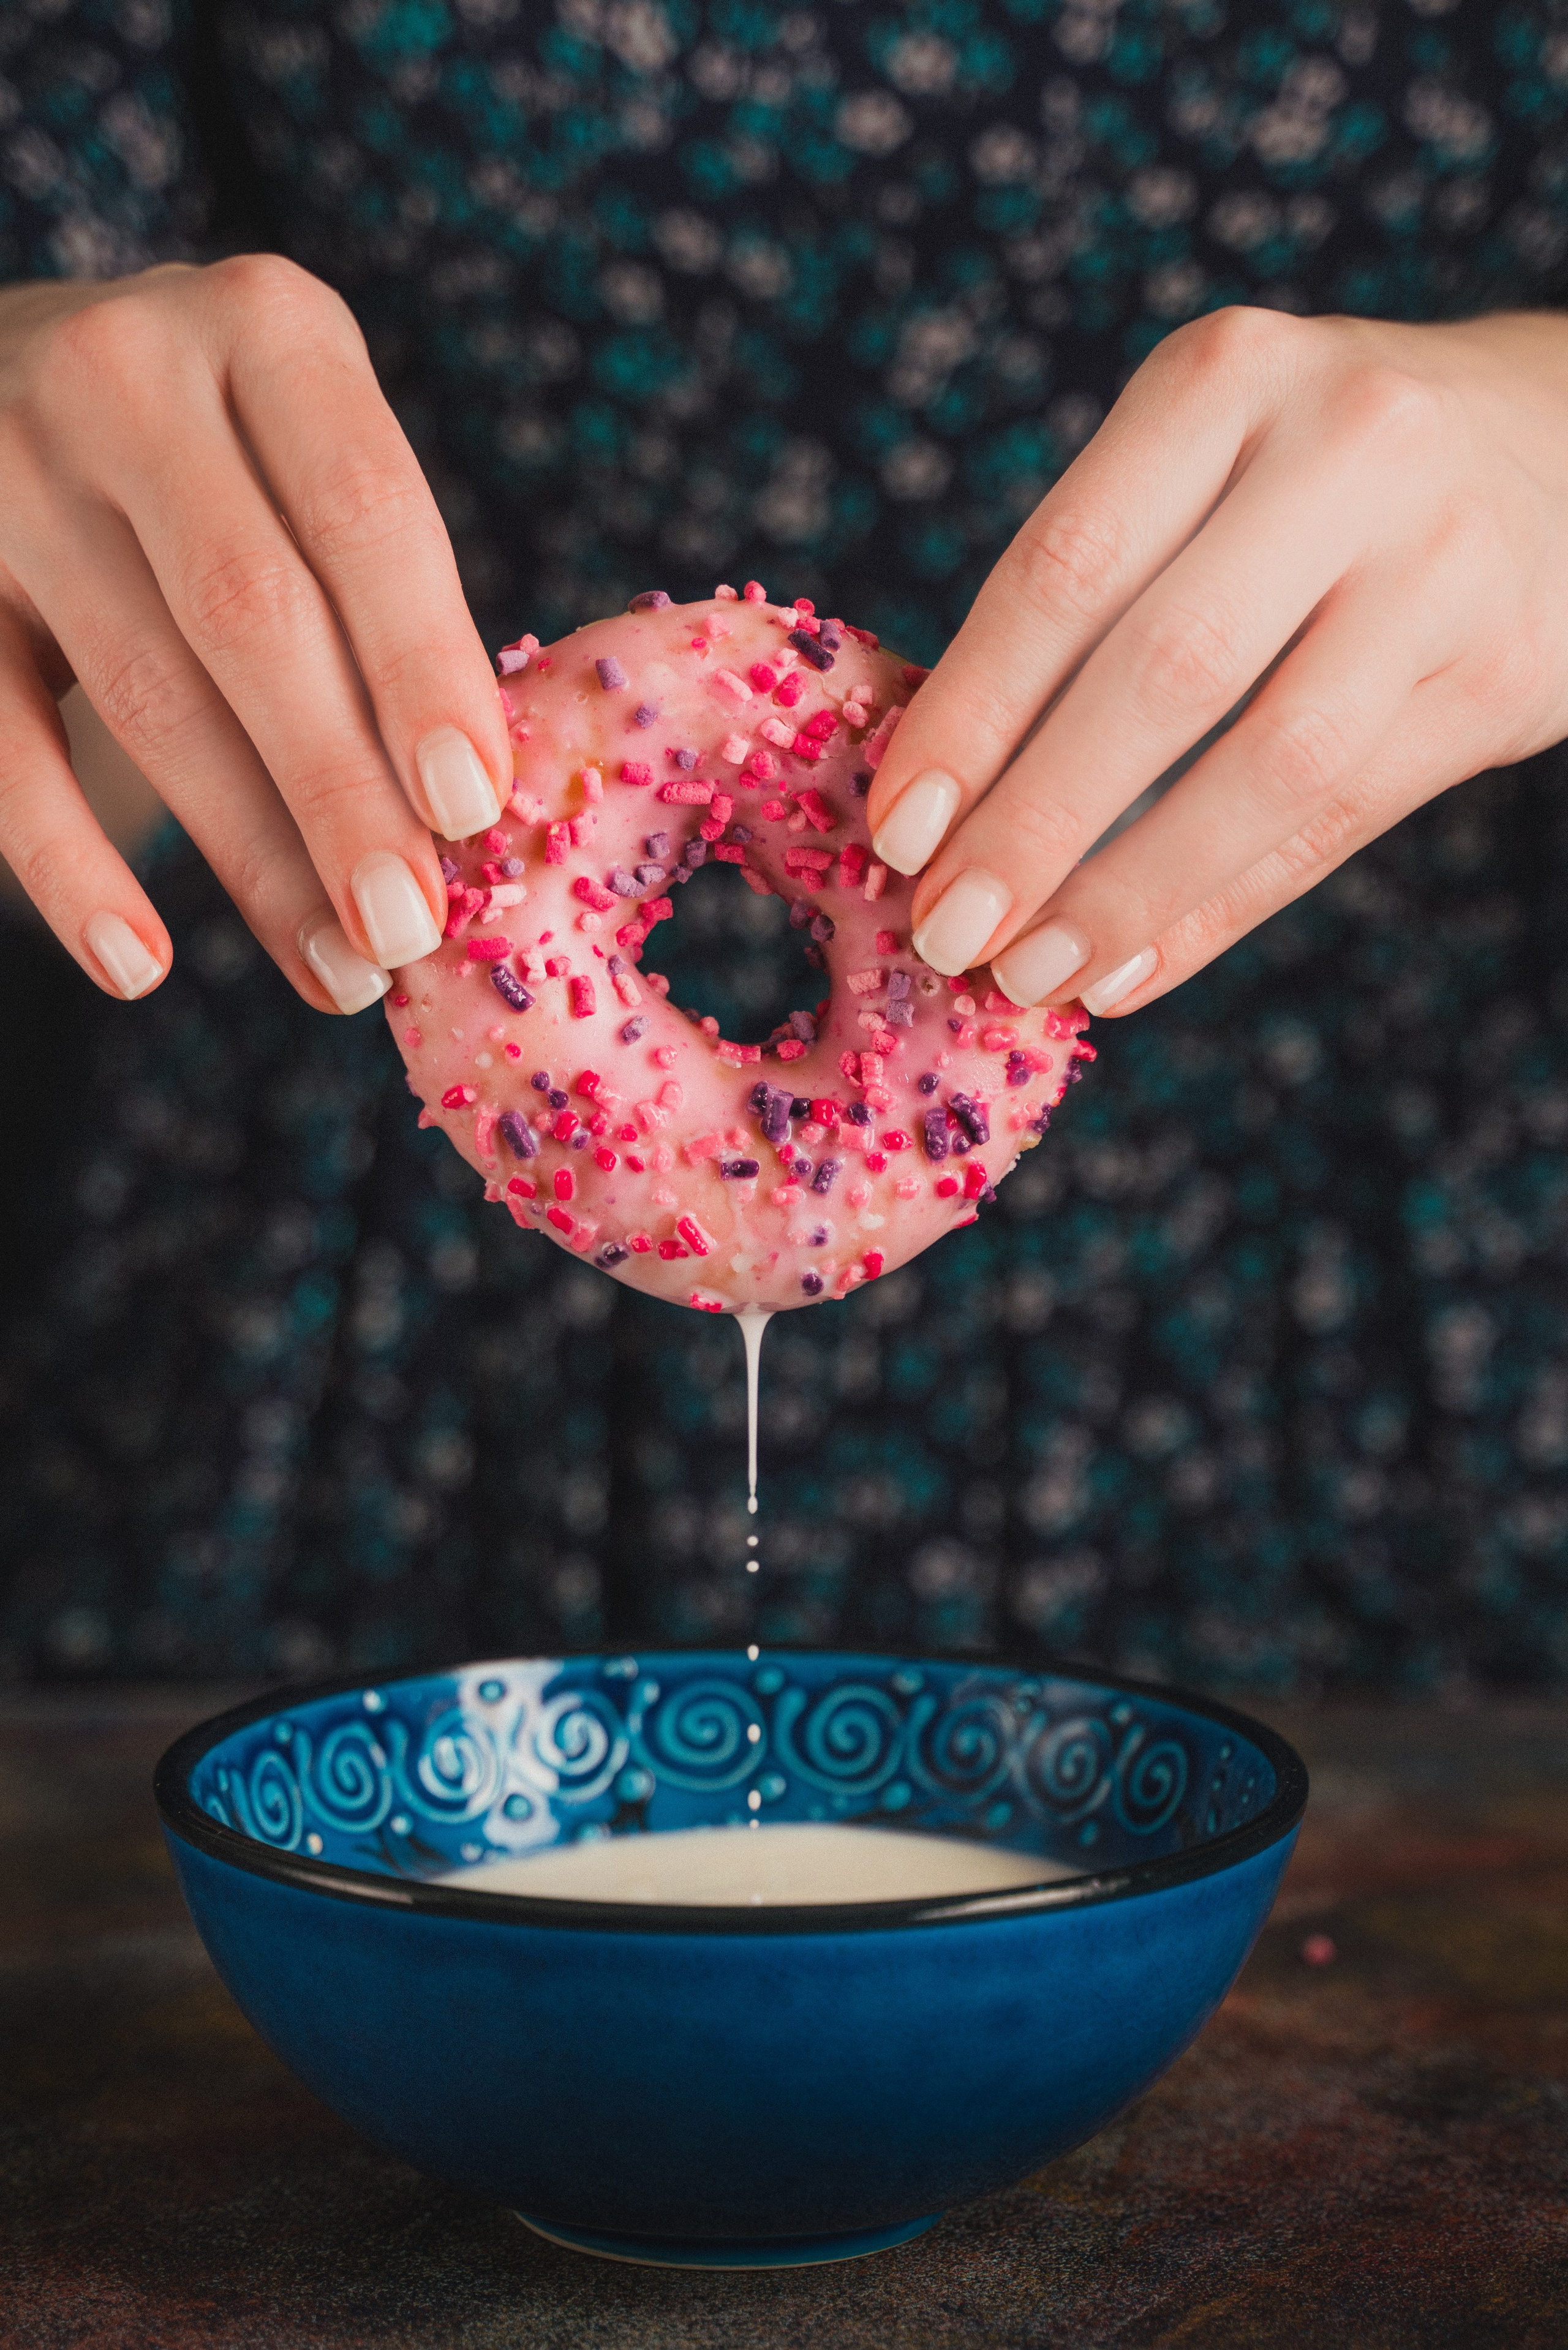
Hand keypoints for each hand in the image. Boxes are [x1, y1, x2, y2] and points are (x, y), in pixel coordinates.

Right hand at [0, 259, 510, 1007]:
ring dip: (250, 857)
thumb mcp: (308, 457)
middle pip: (254, 616)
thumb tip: (472, 821)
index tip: (476, 810)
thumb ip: (383, 592)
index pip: (366, 512)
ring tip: (336, 974)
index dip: (423, 668)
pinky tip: (138, 965)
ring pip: (145, 693)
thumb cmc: (224, 454)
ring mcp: (7, 465)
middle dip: (342, 792)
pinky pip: (0, 739)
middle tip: (411, 931)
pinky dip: (68, 864)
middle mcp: (127, 371)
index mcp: (270, 329)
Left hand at [868, 307, 1567, 1015]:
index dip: (972, 715)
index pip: (1068, 568)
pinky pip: (1340, 821)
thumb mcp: (1199, 462)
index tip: (895, 833)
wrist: (1560, 444)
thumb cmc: (1308, 475)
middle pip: (1166, 672)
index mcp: (1227, 378)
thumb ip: (1086, 598)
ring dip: (1131, 890)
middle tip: (947, 932)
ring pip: (1269, 765)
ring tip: (1032, 973)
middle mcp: (1350, 449)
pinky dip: (1221, 908)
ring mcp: (1446, 564)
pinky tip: (1132, 968)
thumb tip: (941, 805)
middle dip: (1037, 823)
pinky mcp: (1508, 673)